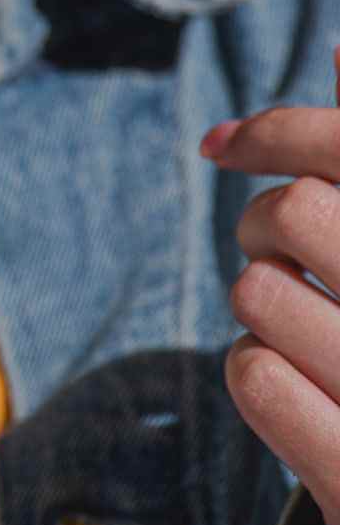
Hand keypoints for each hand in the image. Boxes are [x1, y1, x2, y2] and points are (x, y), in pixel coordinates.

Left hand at [201, 45, 339, 524]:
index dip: (272, 131)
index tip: (218, 145)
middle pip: (295, 212)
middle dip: (261, 226)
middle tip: (277, 253)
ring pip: (260, 292)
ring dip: (261, 307)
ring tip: (305, 333)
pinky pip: (253, 377)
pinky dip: (257, 376)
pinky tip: (297, 394)